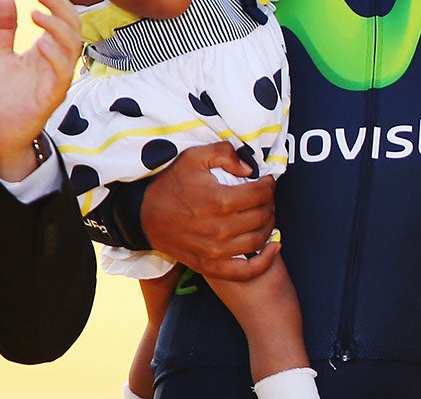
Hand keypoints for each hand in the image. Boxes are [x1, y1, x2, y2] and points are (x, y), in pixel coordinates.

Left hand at [0, 0, 82, 179]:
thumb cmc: (2, 94)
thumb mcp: (0, 54)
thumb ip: (4, 29)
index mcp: (48, 50)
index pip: (64, 19)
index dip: (56, 2)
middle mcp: (57, 61)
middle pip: (74, 27)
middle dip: (61, 7)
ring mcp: (57, 78)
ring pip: (73, 46)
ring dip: (59, 28)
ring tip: (37, 15)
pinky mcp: (52, 96)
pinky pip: (63, 73)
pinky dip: (56, 56)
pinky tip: (41, 44)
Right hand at [138, 142, 279, 281]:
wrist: (142, 215)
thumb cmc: (171, 183)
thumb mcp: (195, 157)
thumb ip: (225, 154)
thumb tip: (250, 169)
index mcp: (218, 201)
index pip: (261, 194)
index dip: (269, 185)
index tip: (266, 182)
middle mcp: (218, 229)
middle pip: (262, 216)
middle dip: (269, 203)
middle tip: (264, 197)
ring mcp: (213, 251)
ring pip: (258, 240)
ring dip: (268, 226)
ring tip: (264, 215)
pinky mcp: (207, 266)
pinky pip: (244, 271)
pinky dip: (263, 262)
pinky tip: (273, 248)